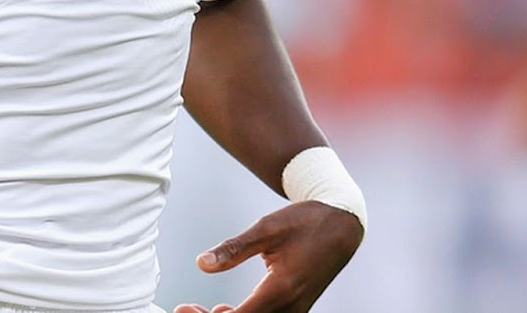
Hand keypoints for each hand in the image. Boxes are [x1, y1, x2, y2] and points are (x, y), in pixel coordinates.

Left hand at [171, 201, 362, 312]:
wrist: (342, 224)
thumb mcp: (265, 229)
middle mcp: (291, 308)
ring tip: (203, 309)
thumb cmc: (304, 222)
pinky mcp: (297, 308)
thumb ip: (232, 250)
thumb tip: (200, 264)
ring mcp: (297, 311)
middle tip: (188, 308)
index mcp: (281, 290)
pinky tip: (225, 309)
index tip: (184, 308)